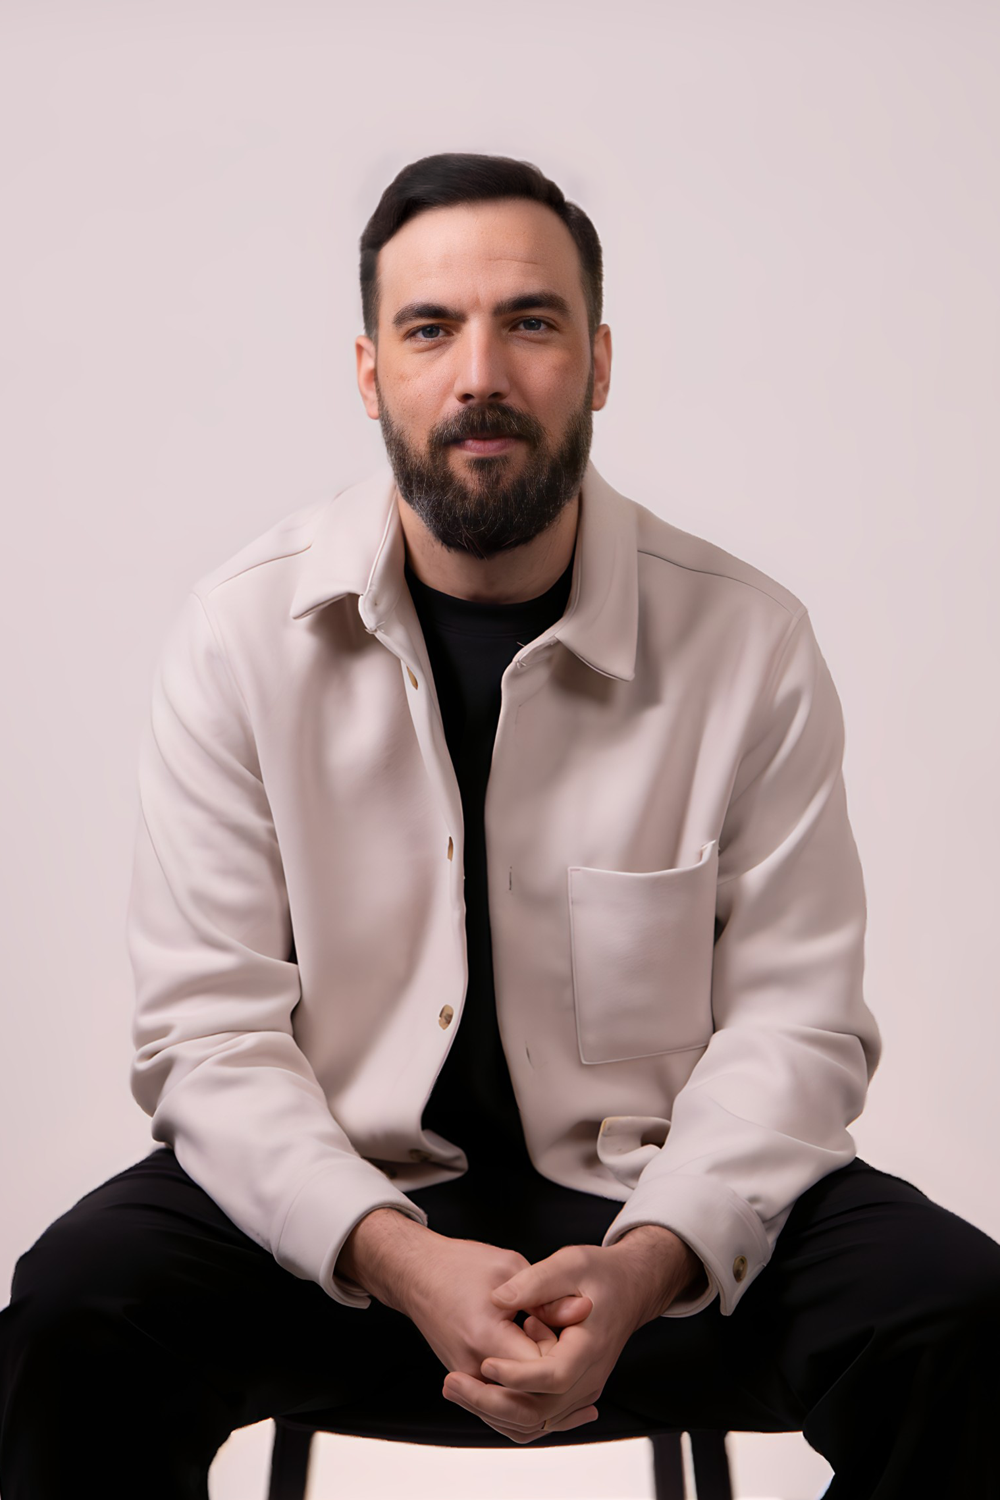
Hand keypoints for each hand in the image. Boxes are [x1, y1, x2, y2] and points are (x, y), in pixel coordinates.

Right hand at [367, 1221, 594, 1394]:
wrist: (417, 1275)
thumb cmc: (460, 1265)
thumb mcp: (509, 1266)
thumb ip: (547, 1295)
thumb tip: (583, 1311)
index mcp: (486, 1337)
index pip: (543, 1367)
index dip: (561, 1347)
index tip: (561, 1322)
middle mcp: (473, 1368)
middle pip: (531, 1399)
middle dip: (555, 1379)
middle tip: (562, 1345)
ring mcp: (468, 1380)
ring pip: (517, 1414)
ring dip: (544, 1397)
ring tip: (561, 1367)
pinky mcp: (466, 1383)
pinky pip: (502, 1410)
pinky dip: (526, 1403)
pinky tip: (548, 1385)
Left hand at [441, 1228, 701, 1443]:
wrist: (629, 1288)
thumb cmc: (600, 1273)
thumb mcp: (570, 1263)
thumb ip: (535, 1282)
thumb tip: (500, 1298)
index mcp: (590, 1346)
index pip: (552, 1376)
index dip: (516, 1374)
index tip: (485, 1362)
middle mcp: (588, 1379)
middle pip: (538, 1412)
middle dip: (490, 1401)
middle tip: (451, 1382)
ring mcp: (580, 1392)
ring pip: (533, 1421)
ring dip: (492, 1409)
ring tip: (455, 1386)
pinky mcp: (569, 1395)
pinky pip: (535, 1418)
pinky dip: (505, 1411)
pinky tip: (477, 1391)